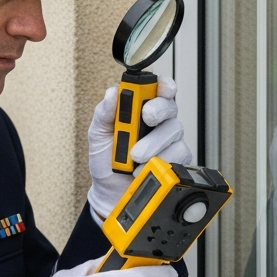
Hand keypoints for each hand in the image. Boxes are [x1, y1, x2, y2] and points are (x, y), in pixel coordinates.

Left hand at [87, 76, 191, 221]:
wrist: (110, 192)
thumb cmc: (106, 160)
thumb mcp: (98, 134)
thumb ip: (104, 113)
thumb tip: (112, 93)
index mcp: (139, 109)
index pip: (156, 89)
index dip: (161, 84)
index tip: (159, 86)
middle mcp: (158, 122)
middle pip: (169, 106)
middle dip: (158, 110)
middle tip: (147, 118)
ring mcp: (169, 140)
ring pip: (174, 130)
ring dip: (152, 143)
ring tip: (134, 156)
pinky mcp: (177, 159)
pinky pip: (178, 153)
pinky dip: (159, 160)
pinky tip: (143, 167)